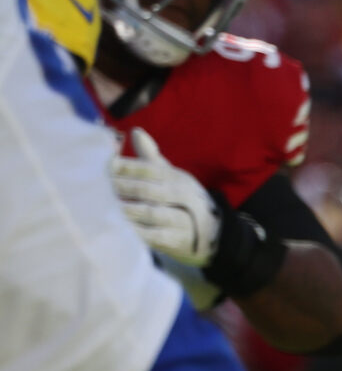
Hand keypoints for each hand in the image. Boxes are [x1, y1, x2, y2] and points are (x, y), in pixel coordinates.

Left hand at [110, 129, 223, 266]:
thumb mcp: (172, 177)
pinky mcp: (176, 240)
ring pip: (150, 212)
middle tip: (98, 187)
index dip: (126, 166)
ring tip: (106, 206)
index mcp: (176, 178)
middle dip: (122, 187)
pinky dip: (137, 232)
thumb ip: (151, 157)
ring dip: (127, 208)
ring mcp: (180, 219)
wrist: (214, 234)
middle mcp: (181, 196)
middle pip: (146, 189)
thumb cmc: (183, 201)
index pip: (148, 168)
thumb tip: (136, 131)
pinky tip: (120, 228)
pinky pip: (154, 235)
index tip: (105, 166)